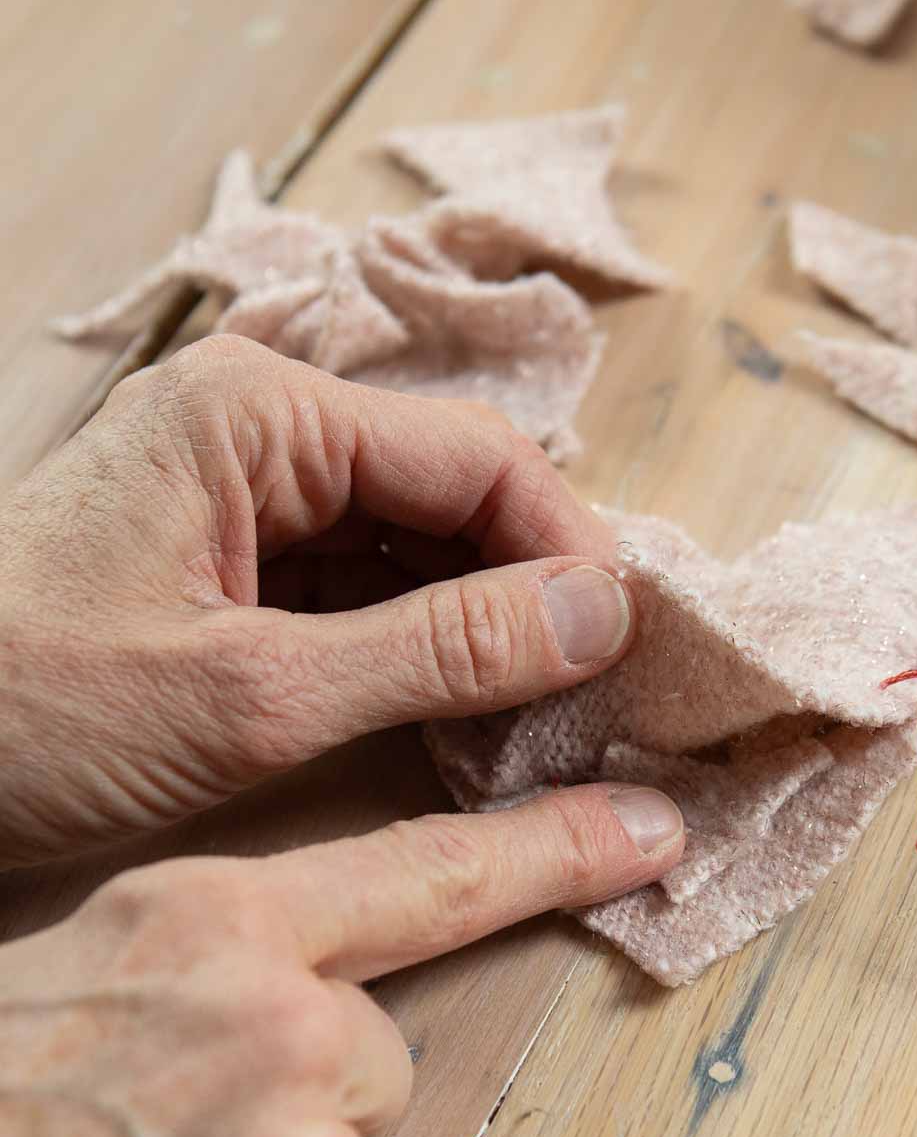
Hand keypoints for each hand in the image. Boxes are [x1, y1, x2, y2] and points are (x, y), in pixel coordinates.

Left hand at [0, 335, 653, 866]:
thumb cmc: (25, 712)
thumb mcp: (253, 695)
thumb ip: (438, 652)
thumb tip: (602, 614)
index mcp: (258, 415)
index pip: (476, 457)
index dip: (573, 550)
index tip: (636, 650)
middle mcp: (258, 434)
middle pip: (452, 497)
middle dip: (534, 594)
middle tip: (606, 698)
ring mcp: (239, 501)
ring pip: (414, 550)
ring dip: (484, 631)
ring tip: (549, 721)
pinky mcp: (226, 569)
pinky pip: (360, 594)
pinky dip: (419, 654)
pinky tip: (466, 720)